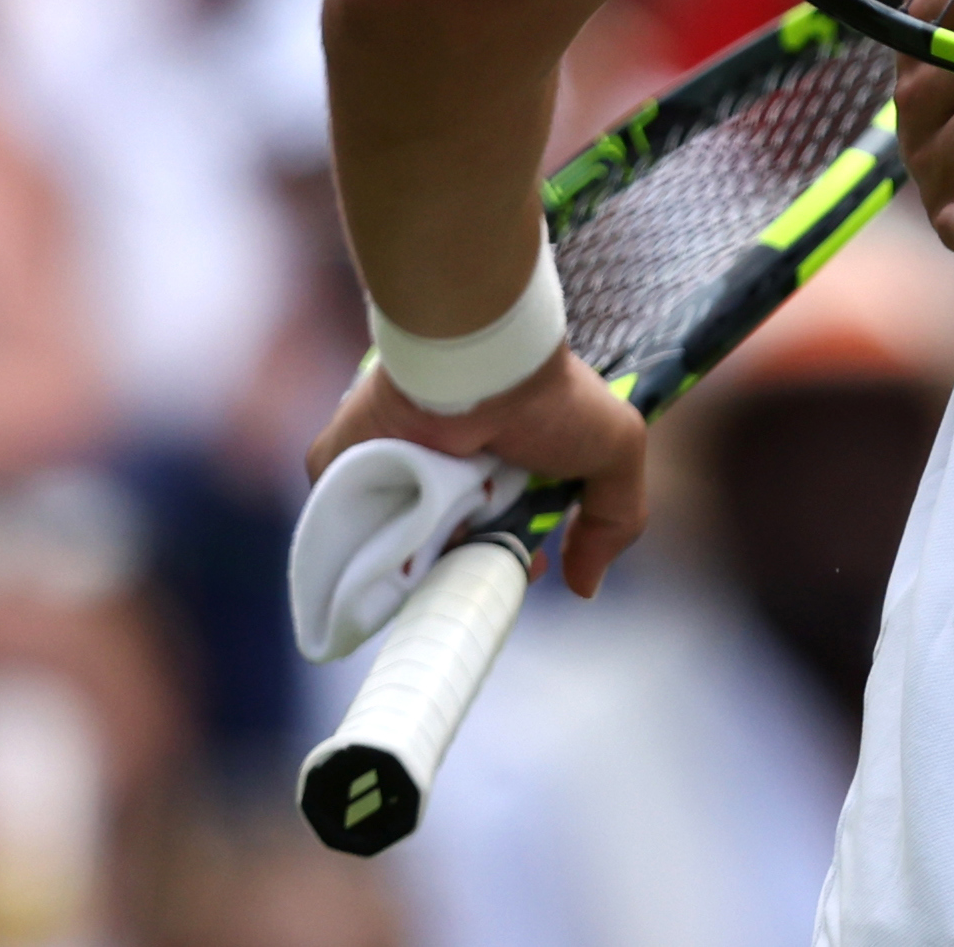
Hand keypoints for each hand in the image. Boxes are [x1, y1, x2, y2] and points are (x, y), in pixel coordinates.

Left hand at [304, 351, 649, 596]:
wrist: (481, 367)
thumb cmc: (548, 402)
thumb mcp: (615, 450)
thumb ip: (617, 517)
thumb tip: (585, 586)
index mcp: (497, 462)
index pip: (499, 530)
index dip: (515, 555)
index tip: (530, 565)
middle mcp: (442, 468)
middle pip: (445, 545)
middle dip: (467, 563)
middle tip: (484, 559)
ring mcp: (387, 467)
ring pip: (392, 543)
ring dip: (419, 555)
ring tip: (445, 546)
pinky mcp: (336, 465)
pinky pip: (338, 520)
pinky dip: (359, 536)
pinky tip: (393, 544)